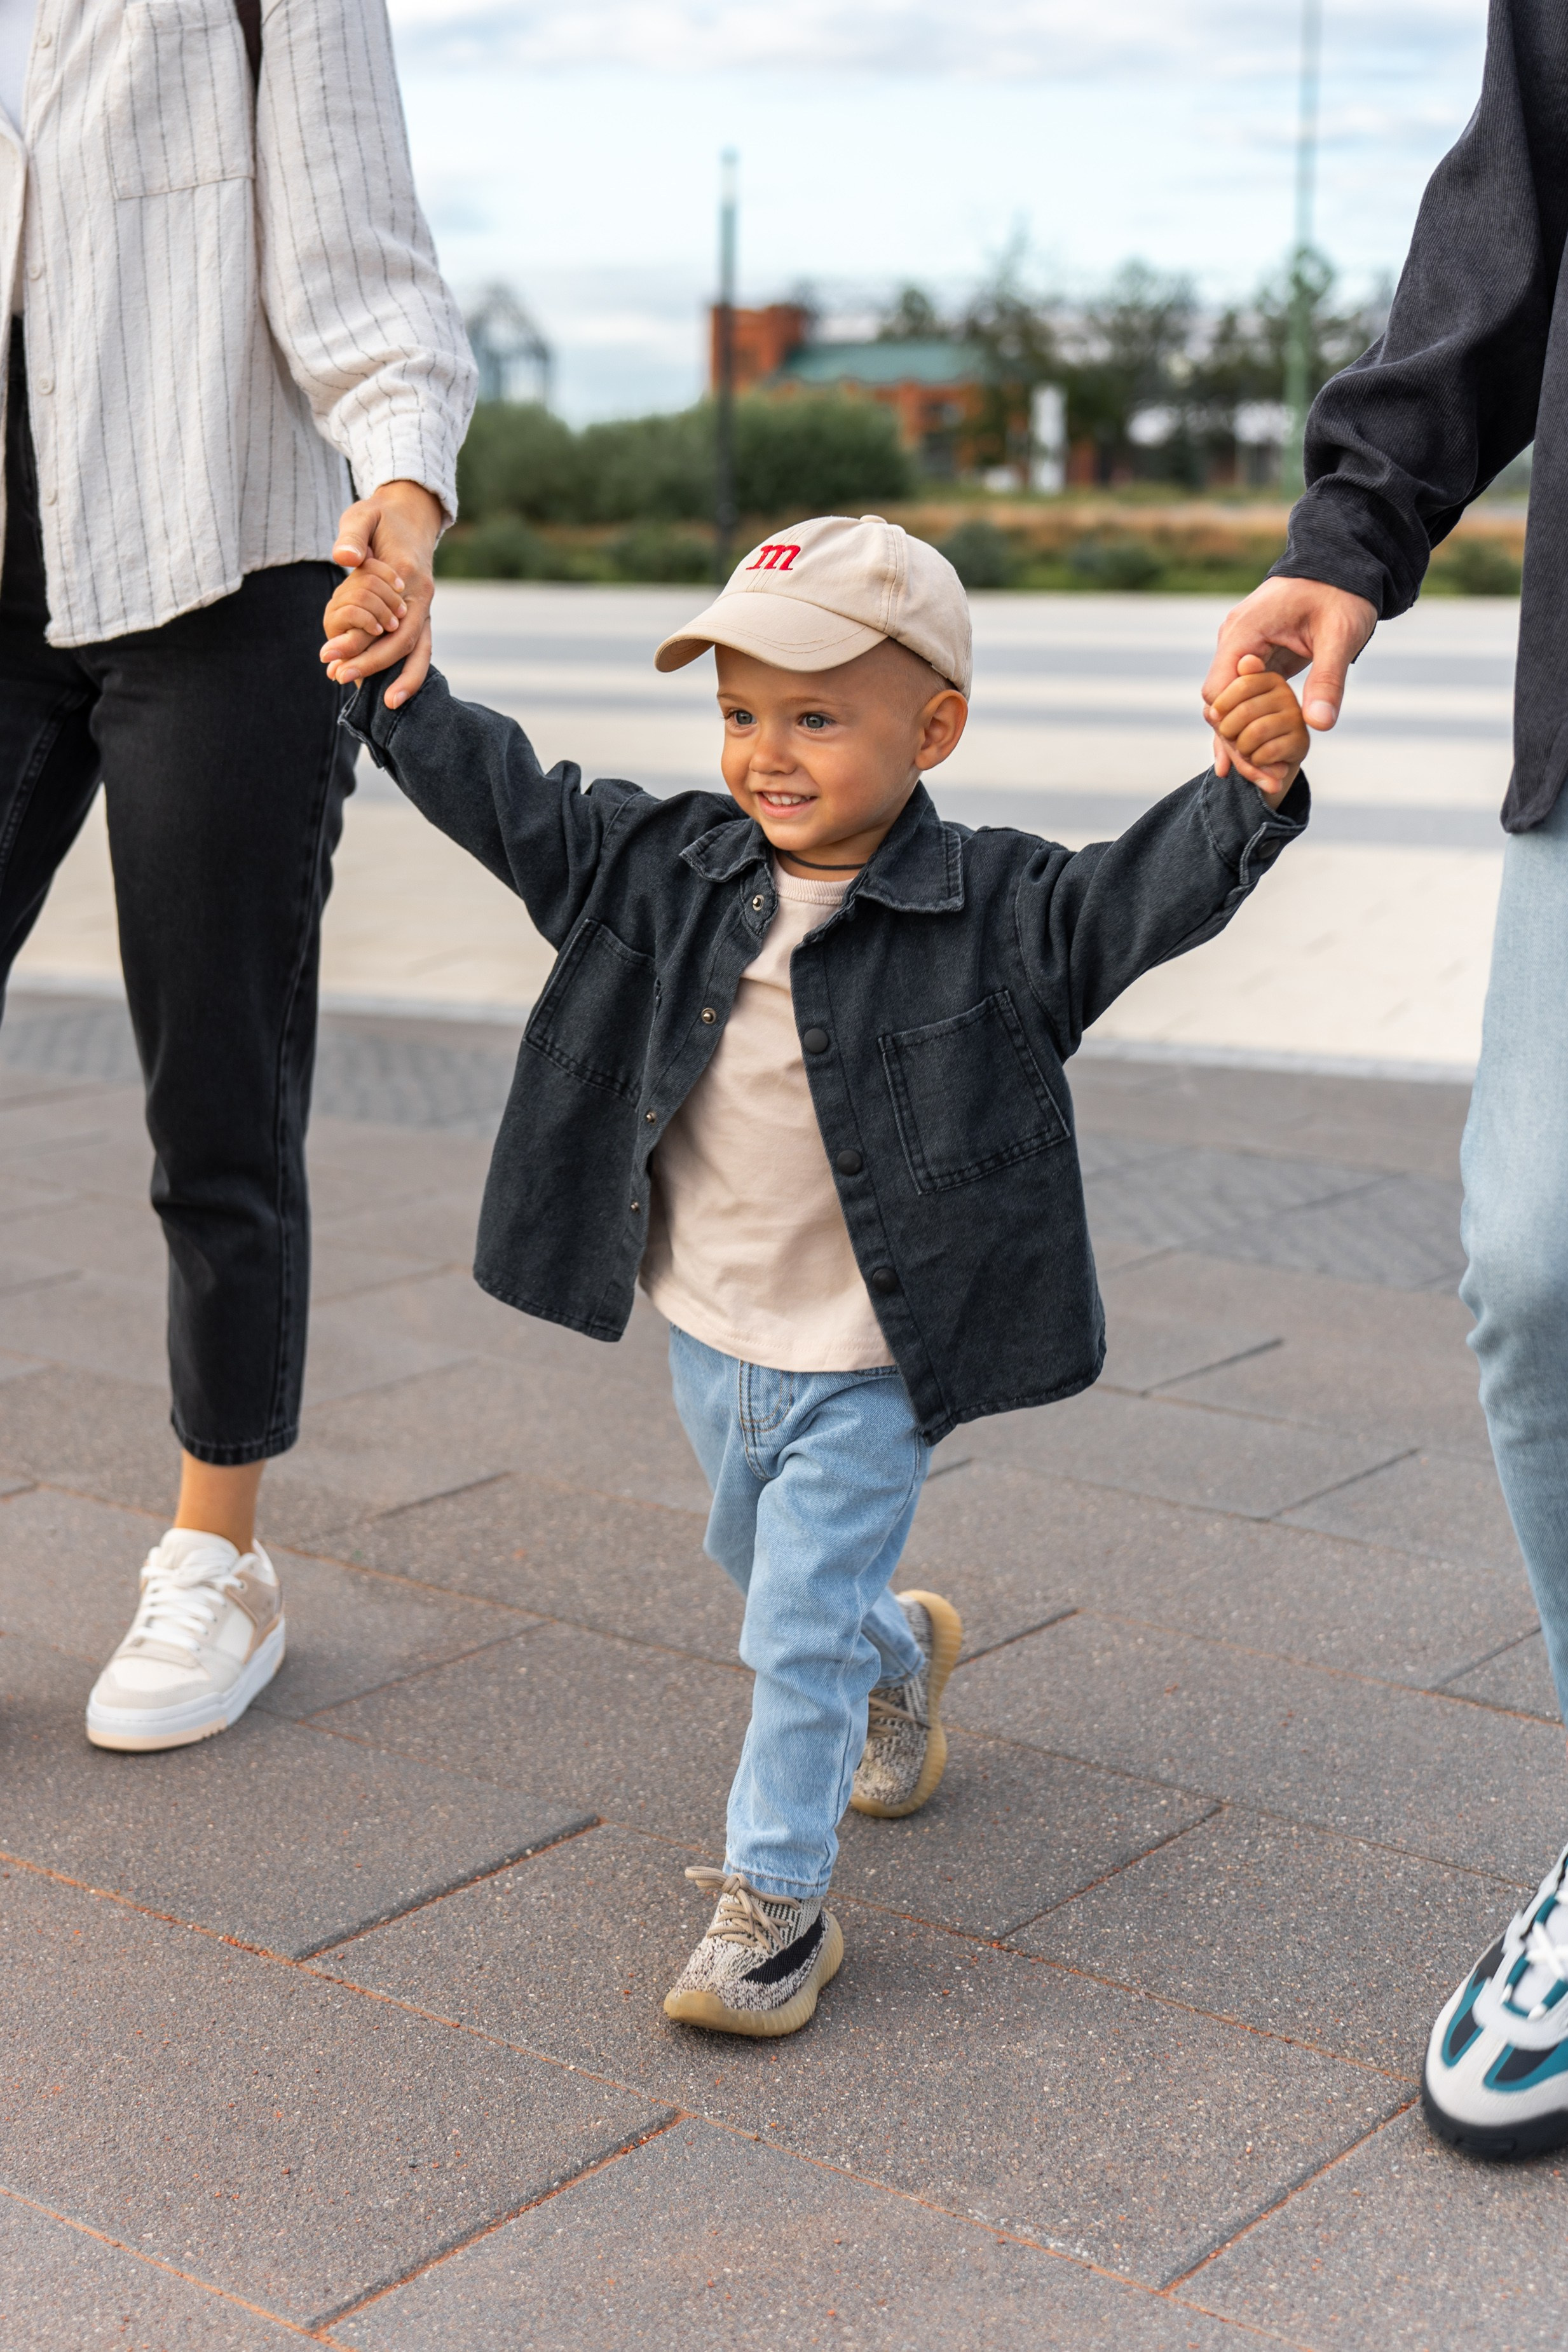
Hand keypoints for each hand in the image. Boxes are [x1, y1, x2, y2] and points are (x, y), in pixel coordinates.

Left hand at [321, 480, 443, 708]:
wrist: (412, 514)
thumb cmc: (382, 516)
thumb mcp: (363, 515)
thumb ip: (352, 536)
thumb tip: (344, 558)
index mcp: (409, 575)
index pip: (385, 619)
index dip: (358, 640)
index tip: (328, 654)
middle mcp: (422, 597)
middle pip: (404, 643)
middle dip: (373, 665)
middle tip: (337, 677)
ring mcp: (424, 608)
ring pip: (421, 651)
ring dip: (406, 679)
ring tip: (388, 705)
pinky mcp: (420, 614)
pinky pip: (419, 649)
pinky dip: (410, 671)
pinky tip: (391, 690)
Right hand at [1201, 575, 1375, 775]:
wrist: (1343, 561)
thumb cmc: (1342, 592)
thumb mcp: (1341, 634)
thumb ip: (1328, 679)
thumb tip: (1320, 725)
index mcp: (1244, 632)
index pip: (1218, 691)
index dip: (1233, 726)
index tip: (1260, 754)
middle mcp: (1233, 641)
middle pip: (1218, 704)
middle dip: (1236, 742)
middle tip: (1263, 778)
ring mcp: (1241, 649)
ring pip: (1228, 704)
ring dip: (1242, 738)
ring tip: (1263, 778)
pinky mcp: (1255, 656)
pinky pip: (1244, 696)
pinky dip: (1249, 725)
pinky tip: (1250, 760)